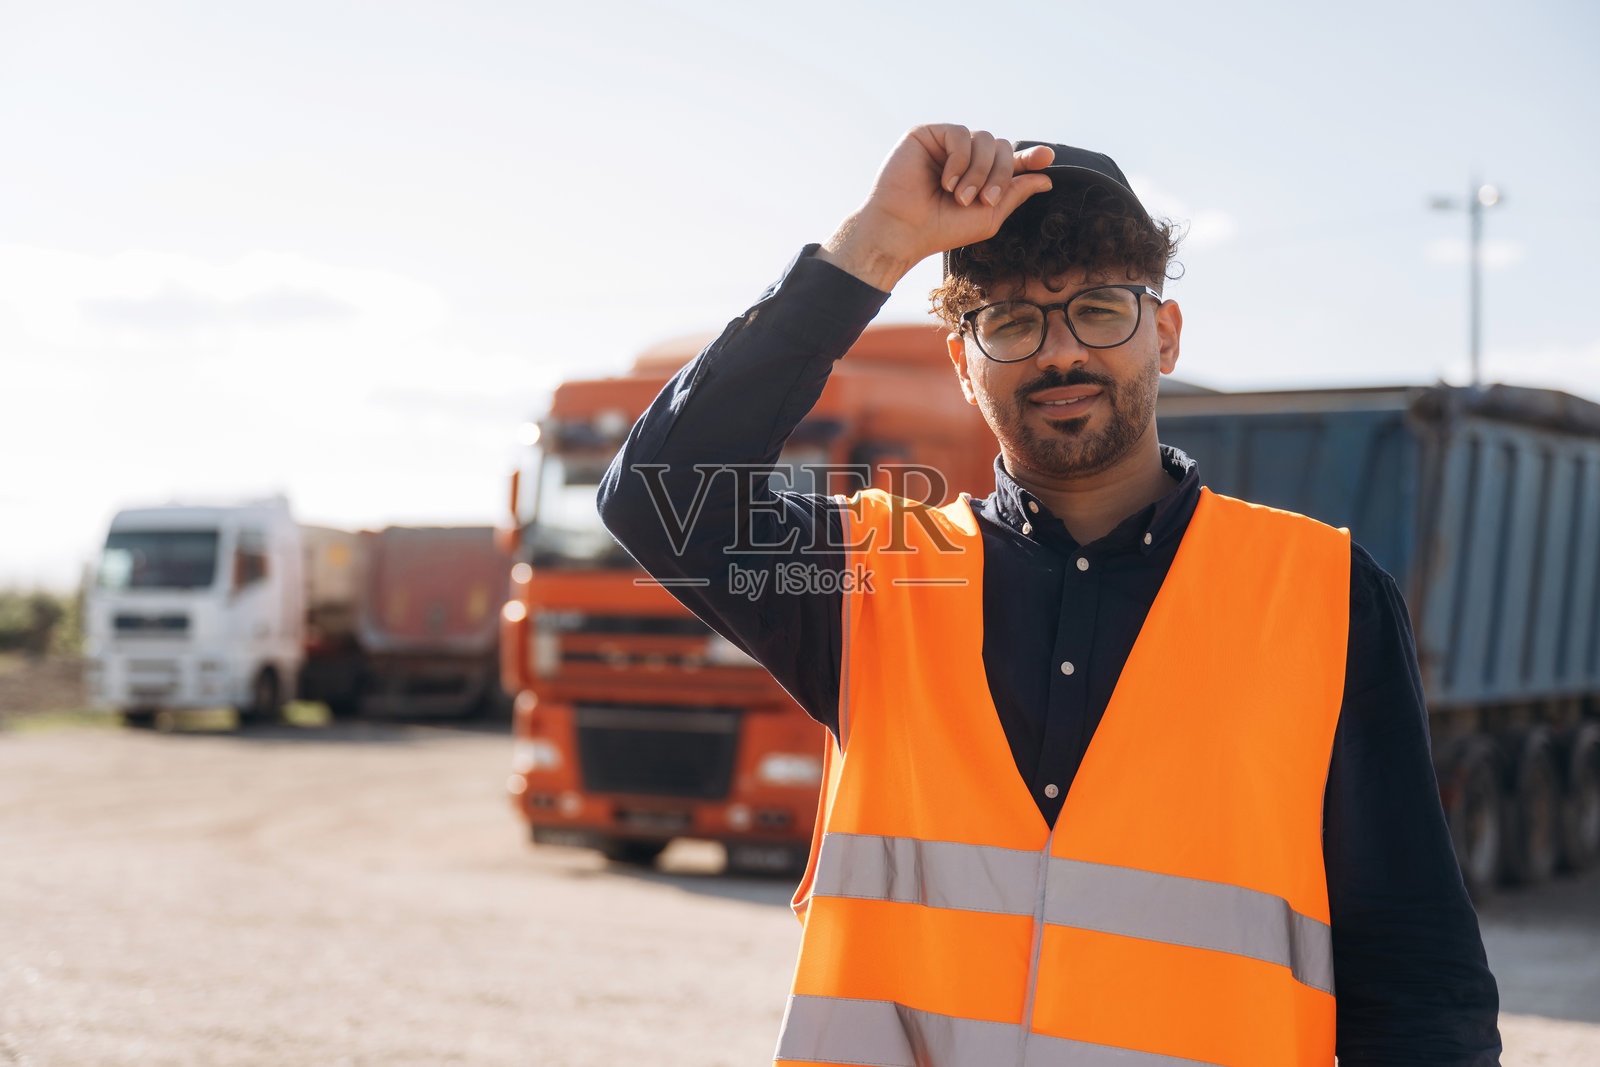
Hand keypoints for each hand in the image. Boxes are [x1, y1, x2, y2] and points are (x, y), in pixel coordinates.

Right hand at [817, 125, 1054, 290]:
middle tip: (983, 201)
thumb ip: (1016, 194)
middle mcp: (964, 157)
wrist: (903, 231)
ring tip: (960, 196)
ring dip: (979, 171)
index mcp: (978, 176)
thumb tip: (1046, 177)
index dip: (1030, 158)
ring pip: (985, 139)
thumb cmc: (940, 229)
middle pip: (1002, 147)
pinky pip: (960, 134)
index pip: (1009, 160)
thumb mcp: (988, 216)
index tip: (1046, 158)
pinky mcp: (927, 134)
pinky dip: (959, 160)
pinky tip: (946, 181)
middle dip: (1000, 175)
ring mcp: (945, 145)